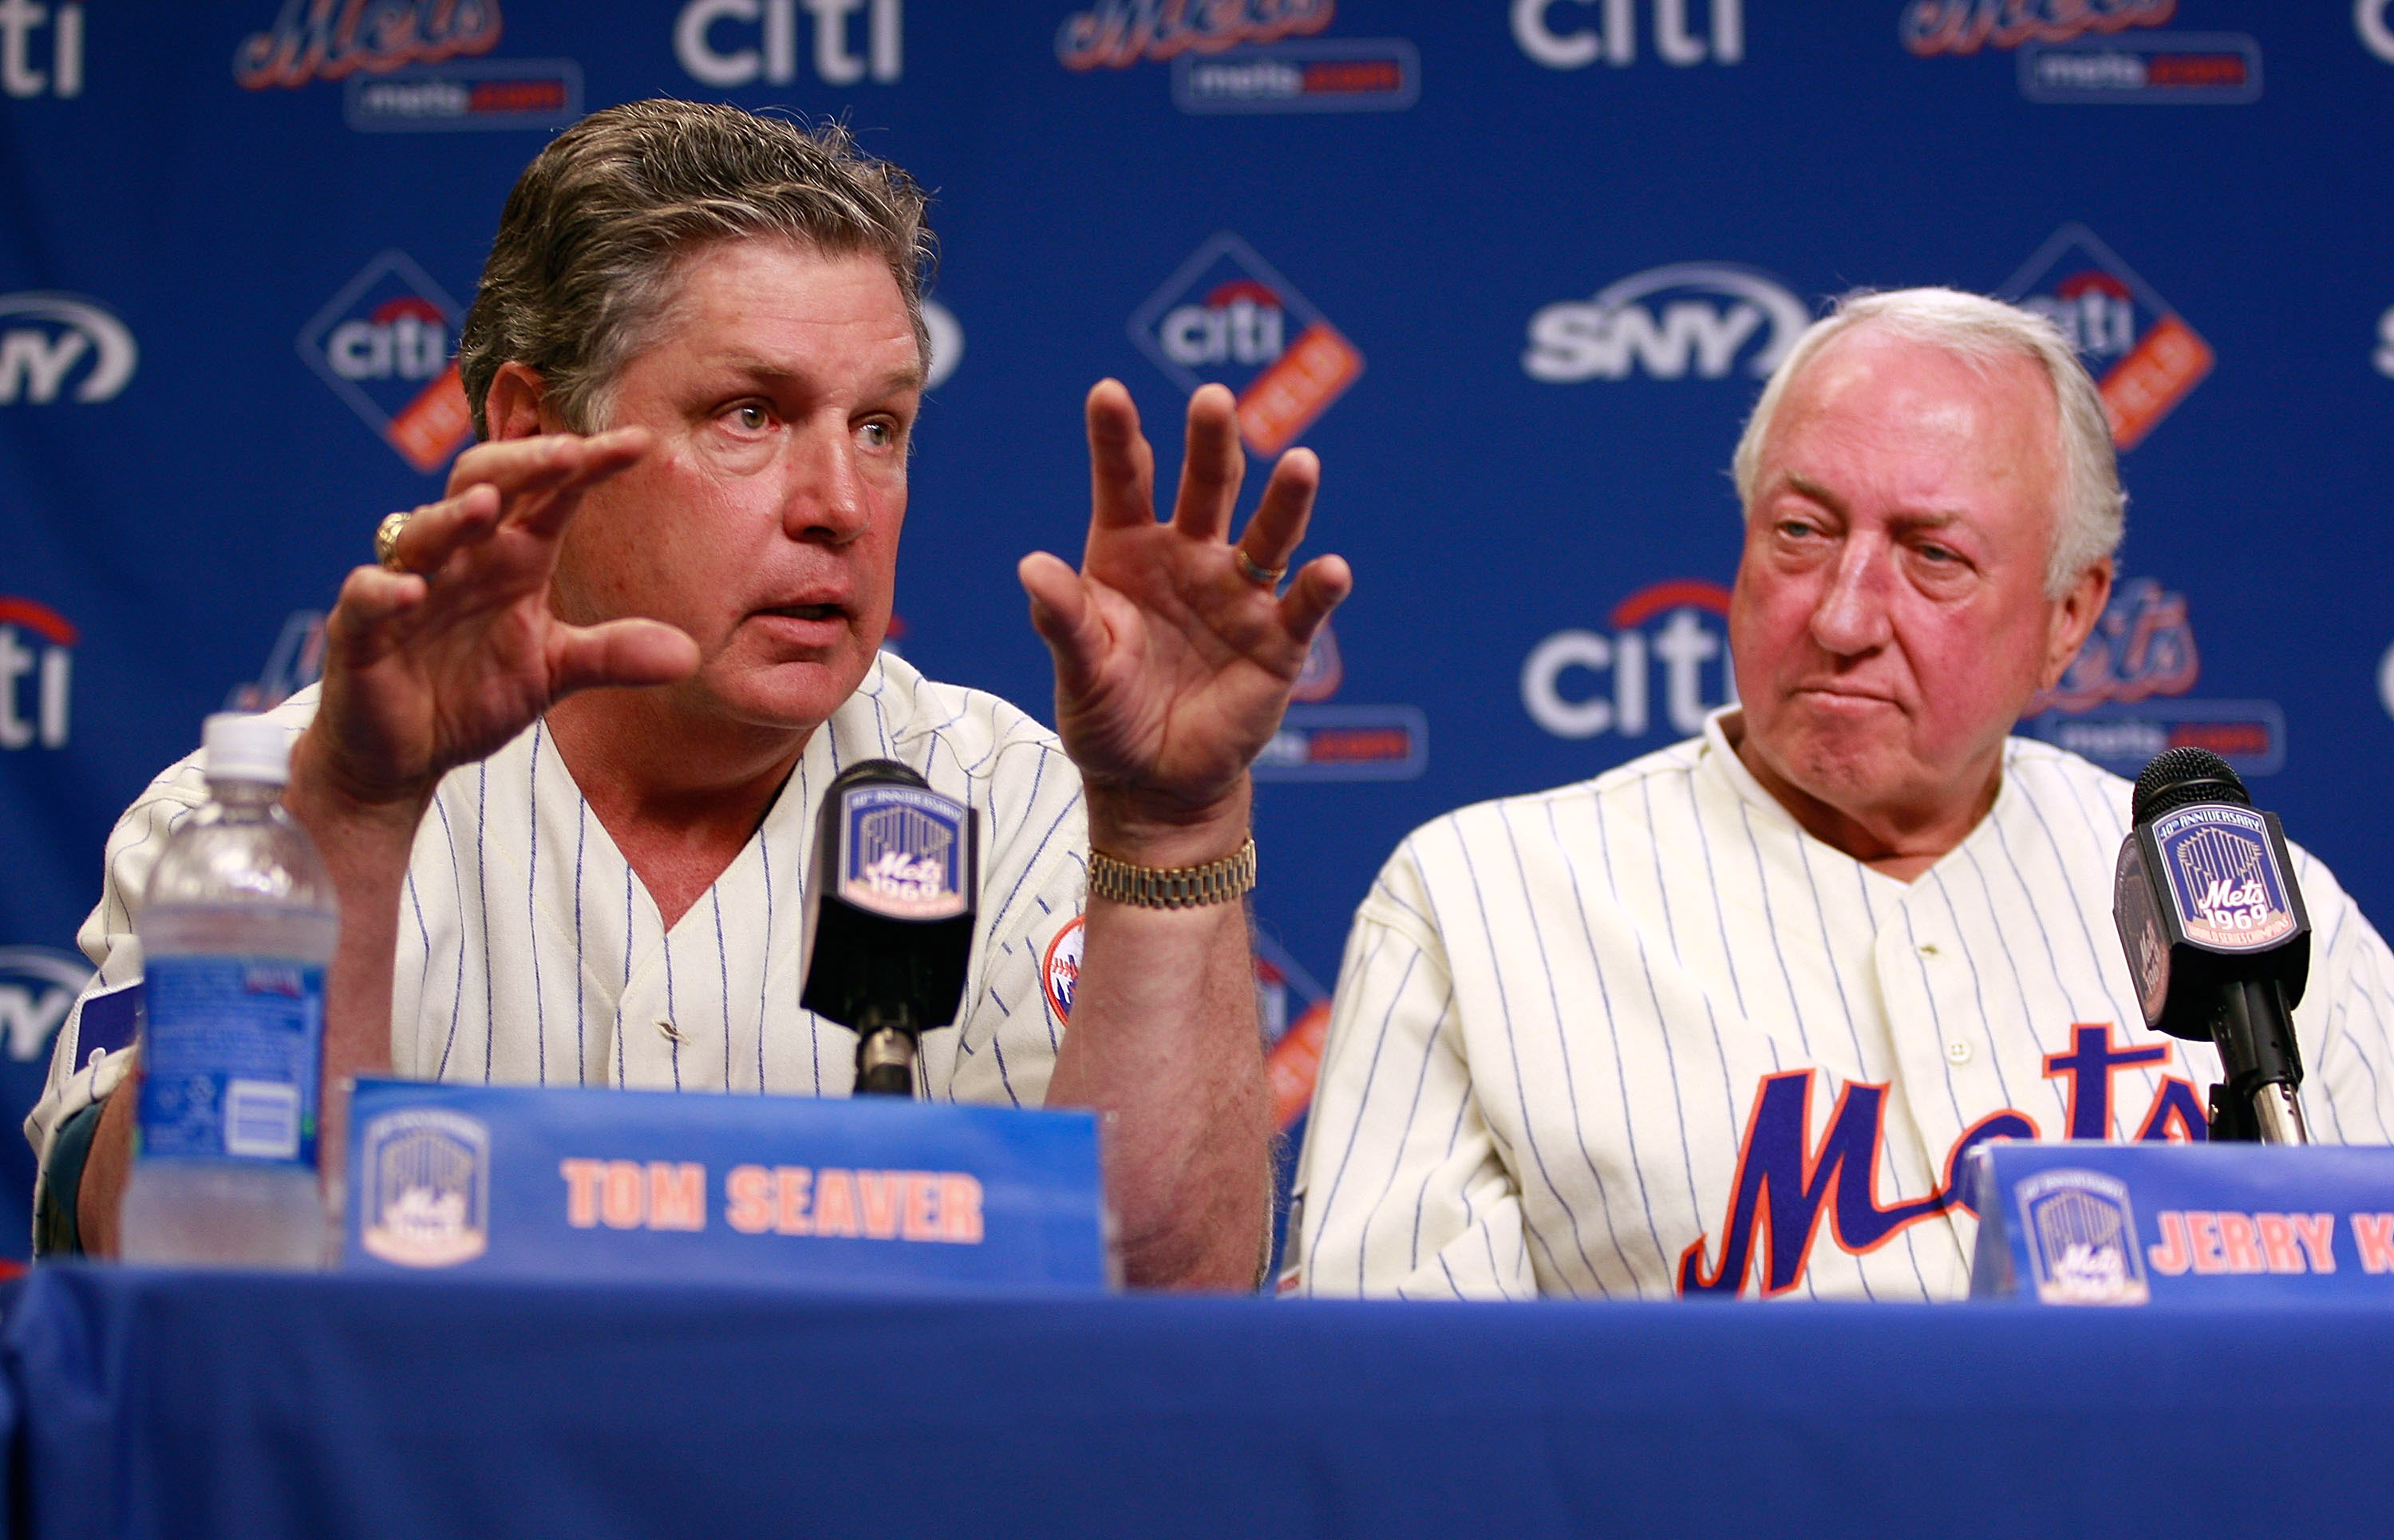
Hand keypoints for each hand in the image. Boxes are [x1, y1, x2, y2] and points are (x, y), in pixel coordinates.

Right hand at [304, 430, 698, 812]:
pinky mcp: (359, 630)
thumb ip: (613, 655)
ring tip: (485, 507)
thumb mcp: (554, 672)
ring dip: (453, 517)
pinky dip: (386, 591)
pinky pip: (367, 598)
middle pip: (483, 484)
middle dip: (523, 464)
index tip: (638, 443)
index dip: (588, 466)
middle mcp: (462, 559)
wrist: (404, 757)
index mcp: (513, 558)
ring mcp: (408, 588)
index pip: (551, 497)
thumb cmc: (473, 694)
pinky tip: (411, 591)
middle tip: (567, 451)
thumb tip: (689, 654)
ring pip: (424, 532)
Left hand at [1018, 381, 1350, 848]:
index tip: (1107, 392)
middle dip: (1210, 442)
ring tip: (1301, 463)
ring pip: (1268, 532)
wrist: (1153, 783)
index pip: (1124, 482)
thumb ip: (1062, 619)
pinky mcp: (1279, 640)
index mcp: (1128, 551)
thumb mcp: (1076, 671)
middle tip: (1212, 400)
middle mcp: (1190, 557)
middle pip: (1206, 486)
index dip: (1117, 437)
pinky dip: (1319, 587)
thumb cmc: (1107, 716)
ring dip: (1287, 498)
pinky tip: (1330, 570)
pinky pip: (1303, 605)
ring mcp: (1239, 593)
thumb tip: (1032, 565)